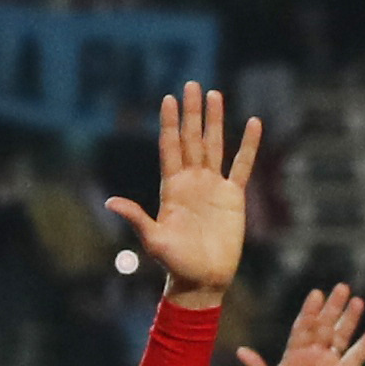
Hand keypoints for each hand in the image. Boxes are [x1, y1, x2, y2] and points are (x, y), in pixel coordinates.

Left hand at [108, 81, 258, 307]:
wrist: (203, 280)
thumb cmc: (175, 264)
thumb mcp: (153, 240)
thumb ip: (136, 217)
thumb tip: (110, 202)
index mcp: (171, 188)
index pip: (170, 148)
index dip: (169, 123)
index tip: (168, 99)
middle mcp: (191, 182)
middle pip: (192, 139)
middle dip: (191, 113)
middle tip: (192, 85)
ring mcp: (213, 187)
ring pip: (214, 145)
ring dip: (215, 121)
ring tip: (215, 94)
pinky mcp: (233, 197)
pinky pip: (242, 165)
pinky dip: (249, 145)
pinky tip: (253, 124)